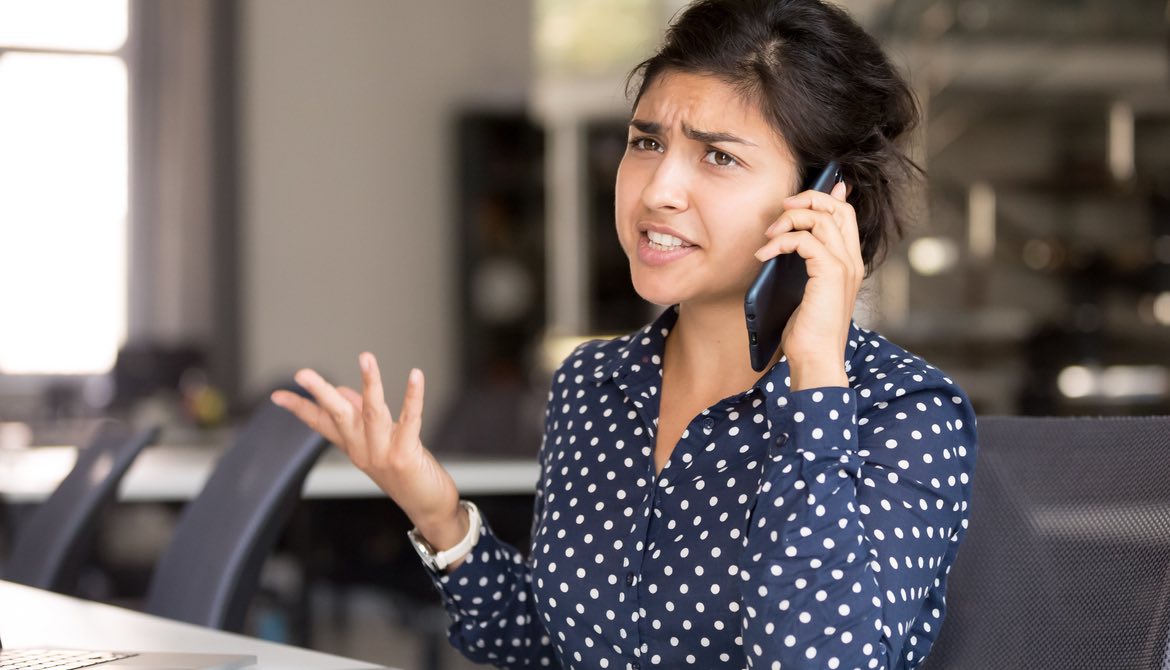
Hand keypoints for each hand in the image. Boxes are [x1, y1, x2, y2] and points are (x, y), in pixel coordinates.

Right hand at [270, 354, 466, 553]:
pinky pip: (409, 420)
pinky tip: (415, 375)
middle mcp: (363, 450)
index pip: (321, 424)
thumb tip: (346, 391)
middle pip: (337, 416)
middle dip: (321, 392)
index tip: (277, 395)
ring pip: (371, 412)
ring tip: (365, 357)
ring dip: (370, 383)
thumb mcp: (380, 443)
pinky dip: (413, 397)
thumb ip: (363, 418)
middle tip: (301, 373)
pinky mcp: (404, 455)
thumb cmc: (408, 473)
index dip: (300, 409)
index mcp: (354, 447)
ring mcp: (382, 454)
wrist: (429, 509)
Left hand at [754, 180, 861, 389]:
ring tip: (768, 237)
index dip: (826, 196)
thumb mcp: (804, 290)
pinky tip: (765, 255)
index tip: (801, 195)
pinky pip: (805, 239)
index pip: (846, 214)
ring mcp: (844, 265)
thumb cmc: (807, 331)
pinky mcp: (831, 273)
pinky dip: (781, 241)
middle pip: (837, 206)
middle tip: (782, 210)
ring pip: (821, 217)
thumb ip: (802, 264)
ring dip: (789, 219)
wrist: (815, 358)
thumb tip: (788, 241)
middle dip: (807, 198)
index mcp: (849, 262)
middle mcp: (852, 260)